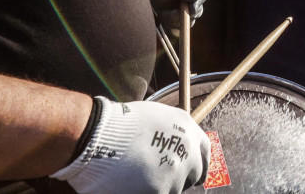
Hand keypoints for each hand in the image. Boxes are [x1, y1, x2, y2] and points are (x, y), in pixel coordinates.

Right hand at [51, 97, 209, 193]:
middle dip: (180, 178)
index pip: (204, 155)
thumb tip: (178, 147)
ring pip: (173, 189)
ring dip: (160, 186)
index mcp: (189, 132)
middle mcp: (187, 154)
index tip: (193, 173)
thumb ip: (175, 134)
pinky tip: (130, 184)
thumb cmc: (121, 123)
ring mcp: (175, 175)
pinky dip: (145, 191)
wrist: (99, 135)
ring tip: (136, 175)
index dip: (198, 165)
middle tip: (160, 177)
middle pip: (193, 175)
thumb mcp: (159, 117)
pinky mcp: (159, 192)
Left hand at [143, 0, 208, 30]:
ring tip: (163, 13)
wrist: (142, 0)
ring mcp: (184, 15)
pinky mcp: (176, 25)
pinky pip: (180, 30)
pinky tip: (163, 18)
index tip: (191, 9)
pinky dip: (171, 26)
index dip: (200, 2)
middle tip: (172, 13)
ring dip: (176, 20)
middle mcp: (190, 2)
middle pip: (198, 11)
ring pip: (189, 22)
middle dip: (186, 14)